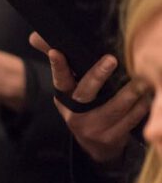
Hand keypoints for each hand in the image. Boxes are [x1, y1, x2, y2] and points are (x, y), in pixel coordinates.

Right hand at [29, 32, 147, 163]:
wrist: (97, 145)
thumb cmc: (86, 108)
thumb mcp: (70, 89)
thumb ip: (61, 63)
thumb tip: (34, 36)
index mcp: (64, 98)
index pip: (59, 79)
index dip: (58, 66)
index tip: (56, 52)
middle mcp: (74, 114)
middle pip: (85, 92)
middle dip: (98, 75)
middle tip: (111, 60)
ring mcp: (92, 127)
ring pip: (115, 106)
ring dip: (132, 91)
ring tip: (144, 78)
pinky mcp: (110, 138)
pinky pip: (131, 118)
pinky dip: (141, 106)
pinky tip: (149, 97)